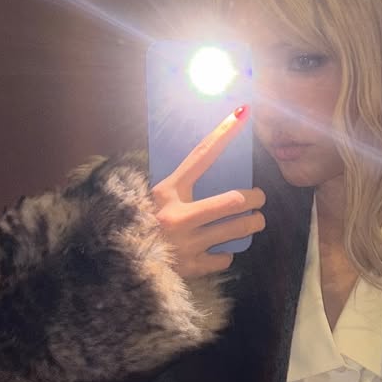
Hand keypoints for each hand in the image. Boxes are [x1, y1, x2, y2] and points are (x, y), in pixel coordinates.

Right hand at [149, 106, 265, 279]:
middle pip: (233, 201)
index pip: (201, 156)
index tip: (242, 115)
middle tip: (259, 199)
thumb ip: (179, 187)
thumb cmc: (140, 224)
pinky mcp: (191, 266)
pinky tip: (220, 250)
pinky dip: (226, 254)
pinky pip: (224, 258)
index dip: (223, 134)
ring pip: (237, 229)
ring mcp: (186, 243)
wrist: (122, 264)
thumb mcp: (156, 199)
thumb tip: (211, 169)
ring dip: (253, 224)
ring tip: (255, 221)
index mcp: (166, 192)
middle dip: (255, 199)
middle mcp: (177, 216)